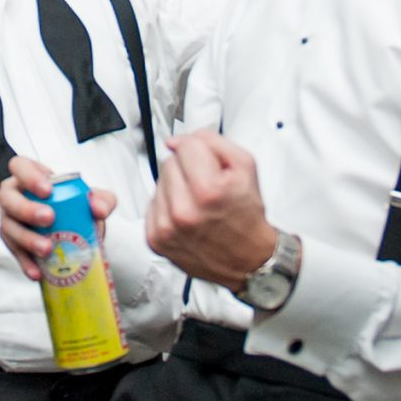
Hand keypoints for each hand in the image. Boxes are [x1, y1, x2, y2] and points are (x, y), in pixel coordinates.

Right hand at [0, 154, 113, 281]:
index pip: (20, 166)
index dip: (28, 176)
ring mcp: (10, 219)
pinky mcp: (11, 243)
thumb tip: (98, 210)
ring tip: (47, 249)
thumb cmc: (78, 207)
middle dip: (26, 209)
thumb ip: (103, 200)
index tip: (48, 190)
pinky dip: (26, 263)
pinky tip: (38, 273)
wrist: (77, 233)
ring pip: (8, 227)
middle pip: (8, 198)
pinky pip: (14, 252)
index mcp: (30, 176)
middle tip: (49, 219)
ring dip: (26, 239)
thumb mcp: (95, 200)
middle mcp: (14, 195)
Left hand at [146, 130, 277, 288]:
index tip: (212, 167)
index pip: (186, 145)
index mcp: (206, 192)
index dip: (202, 152)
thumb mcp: (244, 166)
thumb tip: (176, 141)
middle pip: (169, 162)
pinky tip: (186, 216)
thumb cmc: (246, 215)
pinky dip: (167, 206)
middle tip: (208, 189)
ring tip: (197, 204)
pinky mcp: (155, 240)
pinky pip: (152, 204)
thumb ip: (211, 142)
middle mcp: (183, 212)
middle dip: (188, 170)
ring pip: (159, 182)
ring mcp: (166, 229)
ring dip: (176, 188)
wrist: (249, 259)